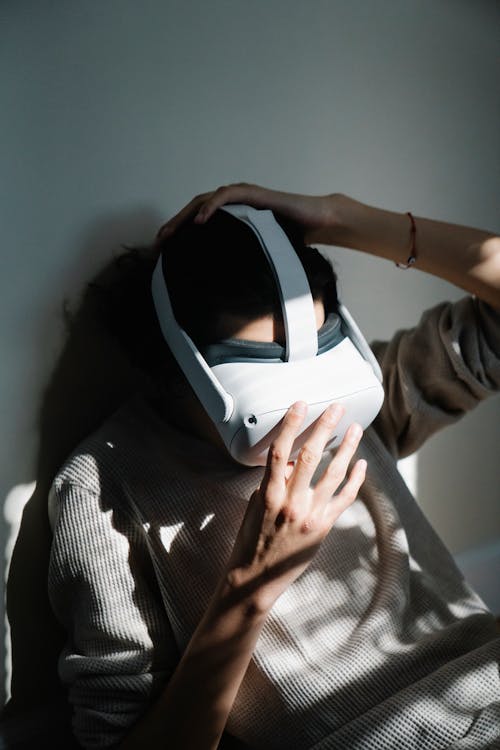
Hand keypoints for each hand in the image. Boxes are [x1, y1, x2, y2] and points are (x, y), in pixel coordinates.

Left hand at [156, 182, 343, 245]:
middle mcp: (233, 203)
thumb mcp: (260, 253)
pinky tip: (200, 221)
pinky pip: (226, 196)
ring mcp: (242, 196)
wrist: (316, 222)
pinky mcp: (253, 194)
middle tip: (158, 245)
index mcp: (231, 216)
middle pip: (194, 210)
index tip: (163, 252)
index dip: (179, 234)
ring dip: (184, 216)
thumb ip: (243, 262)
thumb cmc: (291, 238)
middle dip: (174, 226)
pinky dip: (211, 207)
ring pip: (204, 201)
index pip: (197, 221)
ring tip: (170, 233)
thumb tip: (229, 293)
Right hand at [220, 401, 365, 613]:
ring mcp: (310, 516)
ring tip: (356, 429)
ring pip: (334, 474)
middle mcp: (290, 503)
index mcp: (268, 494)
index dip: (291, 424)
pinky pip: (344, 499)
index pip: (281, 451)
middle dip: (325, 427)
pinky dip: (355, 481)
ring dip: (347, 449)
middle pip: (312, 456)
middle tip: (337, 408)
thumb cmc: (251, 538)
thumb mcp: (254, 506)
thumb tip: (294, 463)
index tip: (301, 404)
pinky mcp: (323, 528)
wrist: (256, 577)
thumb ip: (273, 482)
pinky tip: (361, 465)